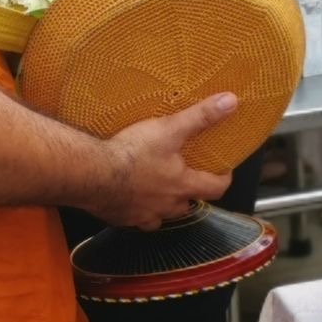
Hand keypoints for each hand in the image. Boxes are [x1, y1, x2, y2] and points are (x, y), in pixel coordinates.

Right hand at [94, 94, 238, 227]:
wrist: (91, 174)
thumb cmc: (131, 154)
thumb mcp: (169, 129)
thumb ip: (201, 116)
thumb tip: (230, 102)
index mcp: (182, 186)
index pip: (214, 189)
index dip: (222, 179)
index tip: (223, 171)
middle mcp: (166, 206)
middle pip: (187, 206)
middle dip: (190, 194)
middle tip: (187, 178)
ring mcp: (142, 216)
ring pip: (161, 216)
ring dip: (164, 206)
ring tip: (159, 190)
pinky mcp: (121, 218)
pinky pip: (135, 220)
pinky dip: (137, 211)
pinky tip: (130, 198)